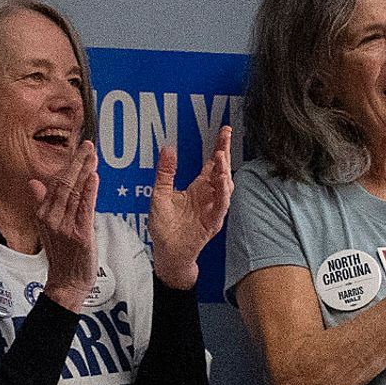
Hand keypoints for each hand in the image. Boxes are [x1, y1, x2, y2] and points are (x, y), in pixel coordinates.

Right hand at [39, 159, 99, 309]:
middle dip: (76, 162)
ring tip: (93, 155)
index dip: (68, 165)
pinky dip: (89, 192)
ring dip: (85, 172)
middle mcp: (51, 218)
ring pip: (74, 193)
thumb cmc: (61, 256)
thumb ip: (42, 203)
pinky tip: (94, 177)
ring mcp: (64, 227)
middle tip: (87, 144)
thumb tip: (33, 183)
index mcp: (43, 214)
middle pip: (64, 184)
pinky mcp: (79, 235)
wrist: (66, 284)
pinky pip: (84, 209)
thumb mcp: (47, 227)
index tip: (78, 149)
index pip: (55, 183)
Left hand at [145, 118, 231, 289]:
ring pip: (225, 188)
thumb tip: (168, 149)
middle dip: (225, 153)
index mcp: (199, 188)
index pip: (212, 164)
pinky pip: (221, 207)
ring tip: (221, 158)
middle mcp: (208, 196)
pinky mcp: (212, 223)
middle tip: (225, 137)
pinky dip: (222, 195)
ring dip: (224, 172)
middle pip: (222, 171)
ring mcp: (212, 209)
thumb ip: (165, 173)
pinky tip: (221, 183)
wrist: (167, 253)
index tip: (225, 131)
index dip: (220, 147)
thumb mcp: (160, 194)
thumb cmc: (165, 227)